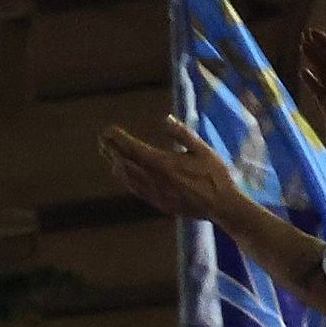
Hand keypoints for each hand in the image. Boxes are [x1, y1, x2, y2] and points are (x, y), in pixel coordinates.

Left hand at [99, 116, 242, 223]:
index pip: (132, 148)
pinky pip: (137, 190)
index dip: (117, 138)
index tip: (108, 130)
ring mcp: (155, 193)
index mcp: (163, 163)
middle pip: (124, 163)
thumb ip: (182, 134)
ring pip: (128, 179)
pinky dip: (127, 180)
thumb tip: (166, 119)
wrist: (222, 206)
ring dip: (117, 165)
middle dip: (111, 150)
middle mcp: (154, 179)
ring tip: (111, 156)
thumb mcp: (203, 150)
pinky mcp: (160, 204)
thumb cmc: (215, 176)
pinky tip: (126, 176)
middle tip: (102, 140)